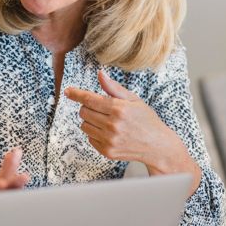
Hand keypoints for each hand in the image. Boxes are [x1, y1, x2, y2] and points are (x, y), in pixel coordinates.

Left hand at [64, 70, 199, 190]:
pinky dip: (95, 133)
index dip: (76, 94)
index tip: (68, 91)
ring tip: (107, 121)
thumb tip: (100, 74)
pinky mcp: (107, 152)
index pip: (89, 99)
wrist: (158, 146)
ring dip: (91, 121)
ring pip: (84, 125)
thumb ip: (114, 88)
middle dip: (89, 107)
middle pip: (83, 112)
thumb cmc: (146, 120)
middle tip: (102, 108)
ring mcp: (109, 140)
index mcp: (119, 109)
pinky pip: (90, 138)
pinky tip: (110, 133)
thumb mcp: (134, 100)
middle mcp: (113, 125)